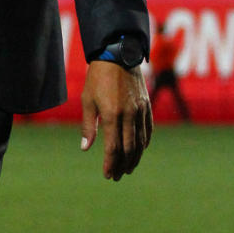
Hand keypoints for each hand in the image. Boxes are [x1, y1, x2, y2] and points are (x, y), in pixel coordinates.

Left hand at [80, 60, 152, 180]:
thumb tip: (85, 148)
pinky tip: (140, 150)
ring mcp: (140, 111)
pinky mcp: (147, 106)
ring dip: (135, 158)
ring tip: (128, 168)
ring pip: (140, 142)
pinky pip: (148, 129)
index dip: (111, 164)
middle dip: (122, 165)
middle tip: (117, 176)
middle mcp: (128, 115)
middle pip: (128, 149)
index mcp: (111, 115)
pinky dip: (144, 143)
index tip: (108, 175)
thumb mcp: (87, 101)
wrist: (118, 55)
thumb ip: (88, 126)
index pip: (113, 148)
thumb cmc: (98, 78)